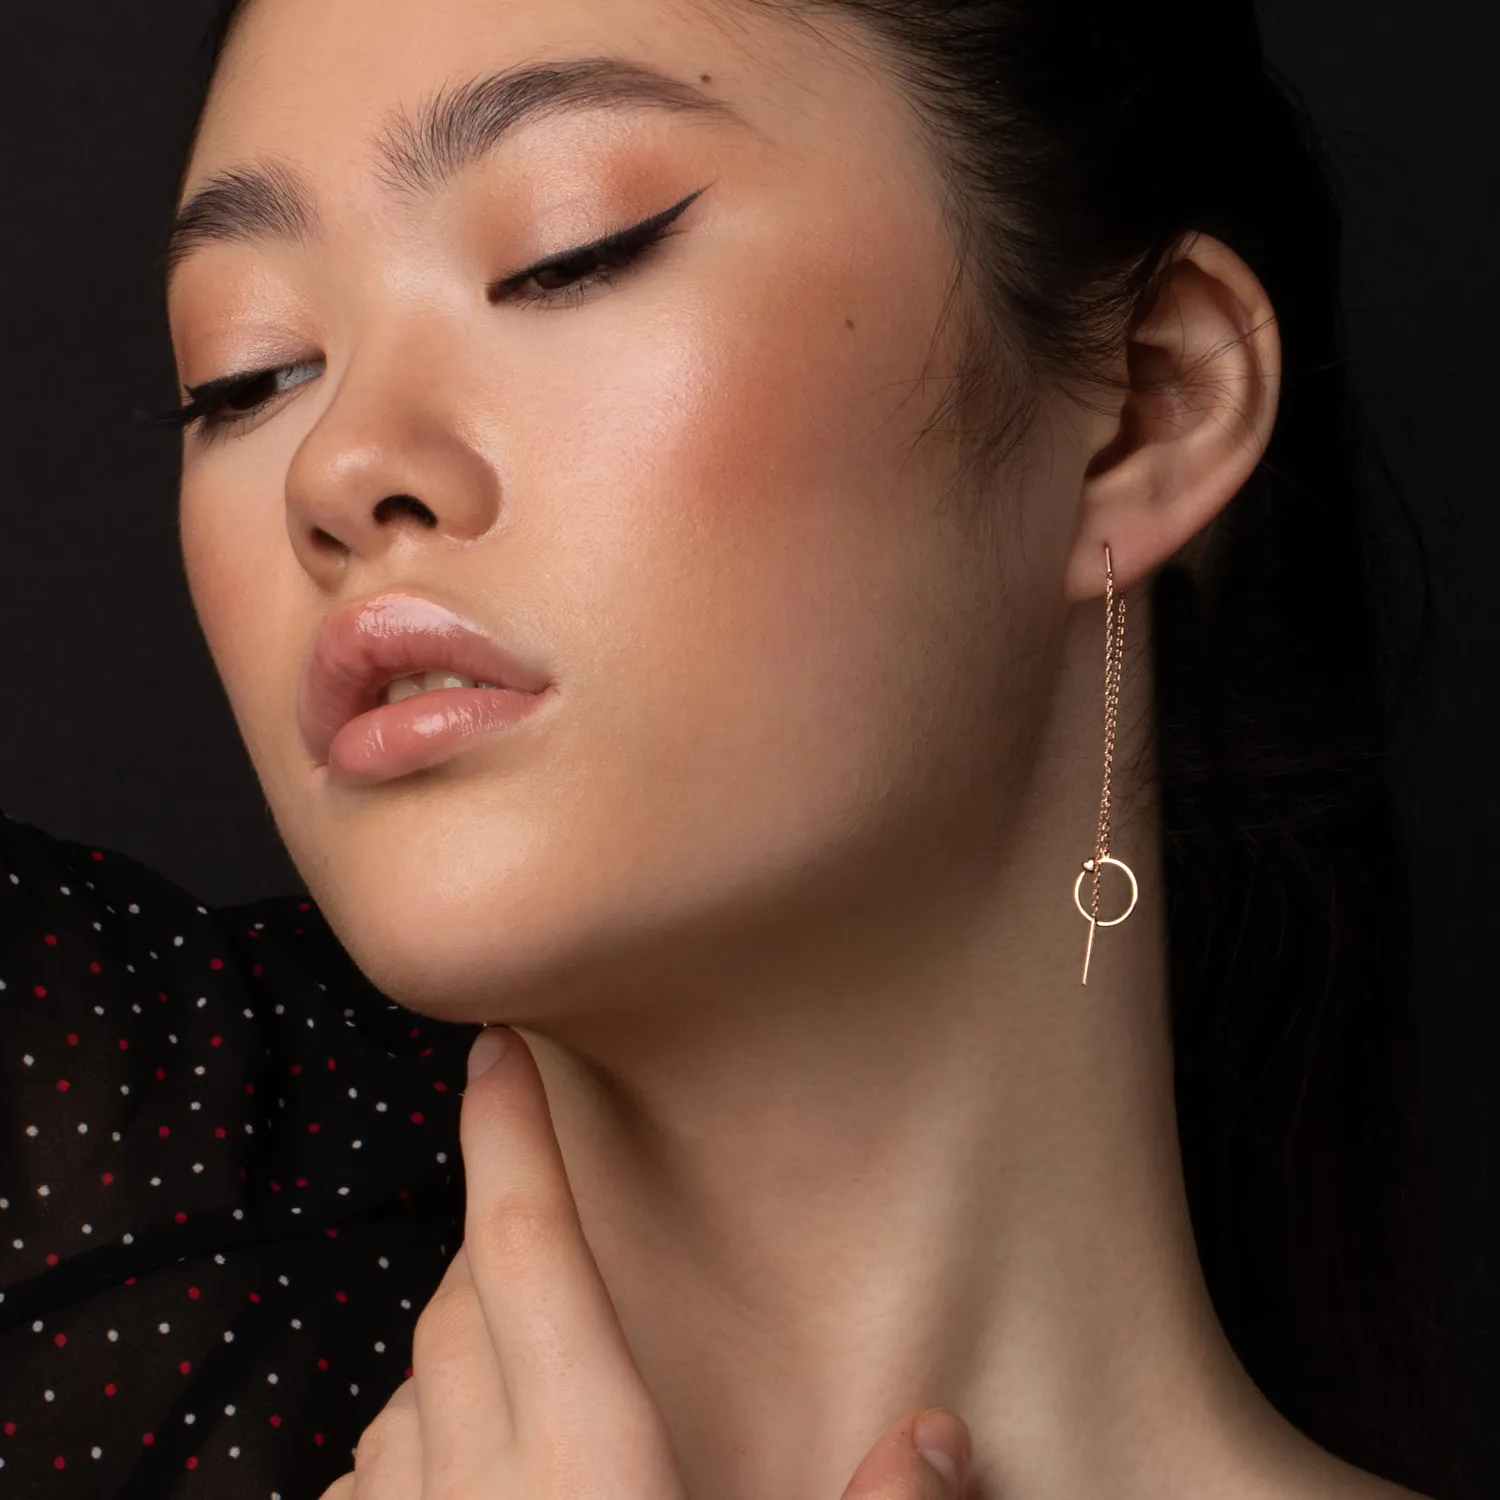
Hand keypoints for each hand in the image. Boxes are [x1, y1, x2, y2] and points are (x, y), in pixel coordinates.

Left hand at [321, 1025, 973, 1499]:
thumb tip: (945, 1426)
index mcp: (589, 1468)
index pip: (536, 1255)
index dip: (513, 1139)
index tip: (495, 1048)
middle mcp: (481, 1492)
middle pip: (467, 1303)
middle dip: (502, 1238)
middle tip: (555, 1214)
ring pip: (410, 1388)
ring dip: (459, 1347)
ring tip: (520, 1350)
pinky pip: (375, 1484)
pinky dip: (413, 1449)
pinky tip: (452, 1473)